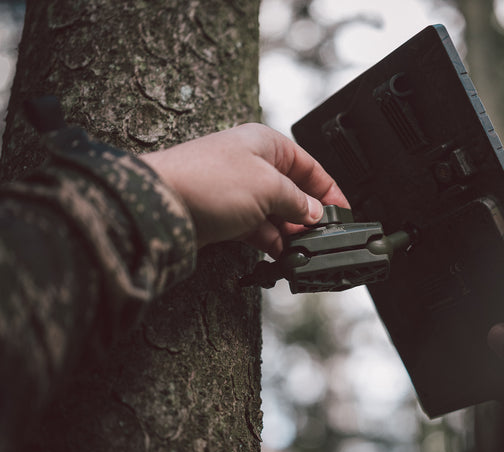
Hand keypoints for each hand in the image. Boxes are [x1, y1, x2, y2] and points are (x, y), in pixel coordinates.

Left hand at [141, 123, 348, 255]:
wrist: (160, 204)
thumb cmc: (206, 180)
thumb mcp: (268, 187)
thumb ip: (297, 201)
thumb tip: (313, 213)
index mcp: (266, 144)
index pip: (310, 166)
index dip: (329, 191)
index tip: (343, 214)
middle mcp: (253, 164)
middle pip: (294, 191)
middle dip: (309, 216)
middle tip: (325, 238)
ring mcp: (238, 190)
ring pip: (276, 213)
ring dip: (291, 233)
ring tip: (306, 252)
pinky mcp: (225, 215)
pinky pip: (258, 229)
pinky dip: (272, 242)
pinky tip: (283, 256)